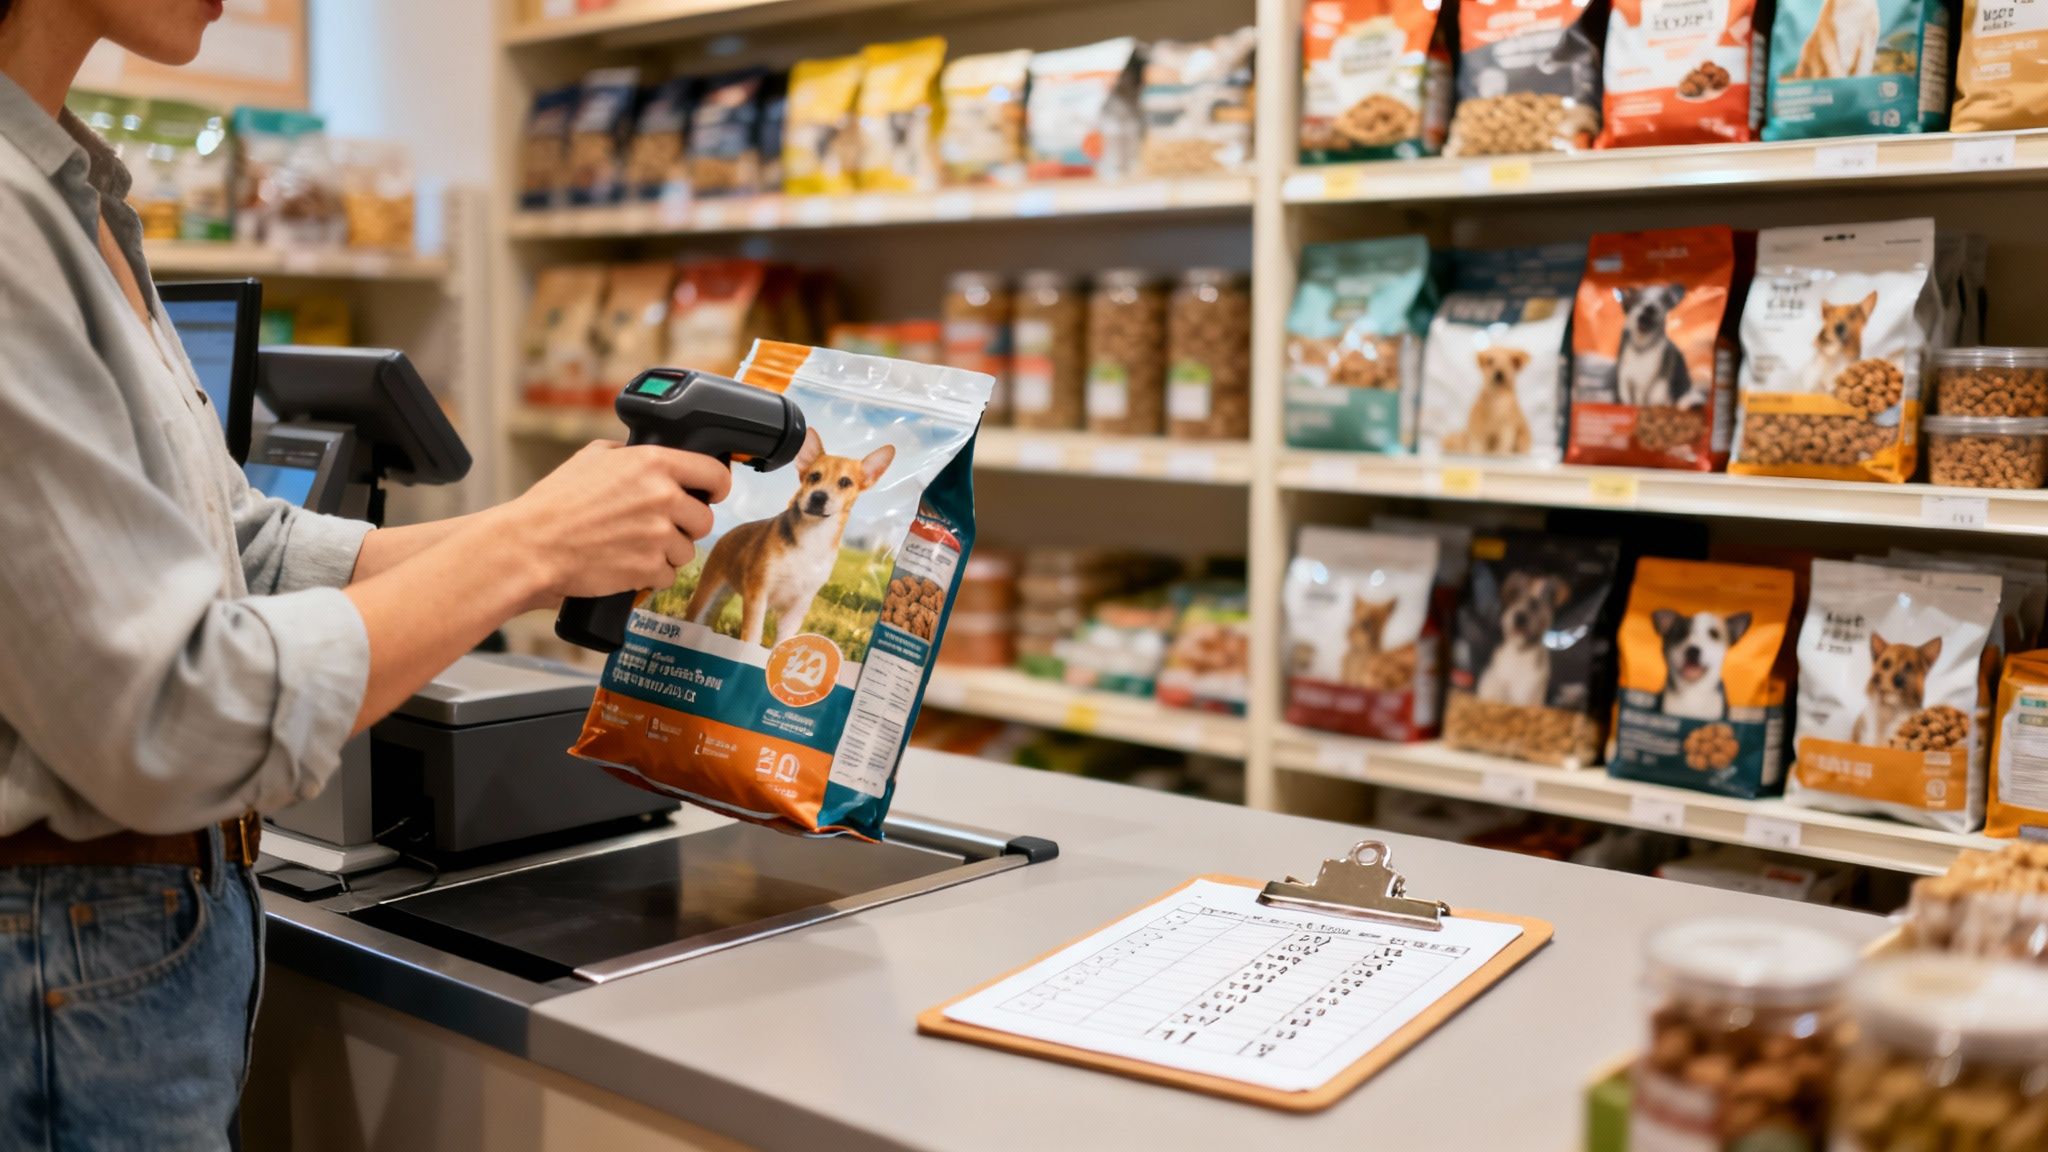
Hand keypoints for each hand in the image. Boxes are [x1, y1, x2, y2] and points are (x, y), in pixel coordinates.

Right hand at [496, 440, 729, 602]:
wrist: (532, 545)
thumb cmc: (554, 503)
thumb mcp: (591, 458)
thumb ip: (626, 453)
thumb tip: (642, 454)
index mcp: (654, 463)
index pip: (715, 473)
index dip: (716, 486)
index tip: (713, 493)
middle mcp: (663, 496)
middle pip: (704, 518)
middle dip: (685, 525)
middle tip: (657, 527)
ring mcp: (660, 534)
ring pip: (688, 550)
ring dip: (667, 552)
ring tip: (633, 546)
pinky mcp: (650, 568)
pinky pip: (668, 575)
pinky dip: (651, 574)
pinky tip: (626, 563)